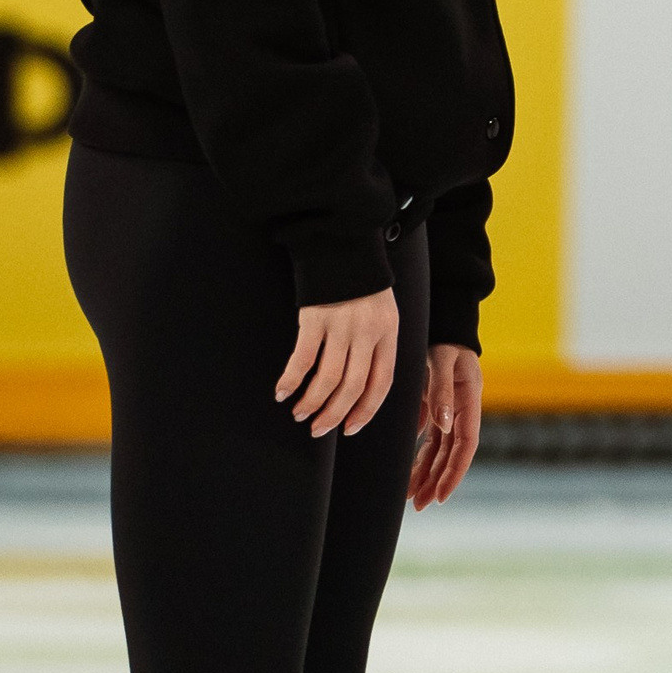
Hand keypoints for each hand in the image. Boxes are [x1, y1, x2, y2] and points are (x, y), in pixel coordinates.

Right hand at [274, 287, 397, 437]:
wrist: (344, 242)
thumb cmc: (362, 283)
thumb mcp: (384, 313)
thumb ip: (377, 345)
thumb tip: (363, 387)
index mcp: (388, 333)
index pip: (382, 383)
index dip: (366, 410)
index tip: (350, 429)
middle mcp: (367, 332)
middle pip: (353, 387)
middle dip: (335, 414)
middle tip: (318, 430)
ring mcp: (341, 325)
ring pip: (328, 378)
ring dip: (312, 402)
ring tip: (300, 413)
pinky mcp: (315, 317)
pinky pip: (303, 358)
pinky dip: (291, 379)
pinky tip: (282, 392)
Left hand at [408, 344, 482, 509]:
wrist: (444, 325)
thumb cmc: (444, 341)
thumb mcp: (444, 362)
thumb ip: (443, 391)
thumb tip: (443, 426)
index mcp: (469, 402)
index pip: (466, 445)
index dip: (455, 472)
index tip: (441, 496)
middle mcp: (462, 411)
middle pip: (452, 454)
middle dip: (438, 481)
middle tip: (420, 505)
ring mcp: (450, 412)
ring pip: (441, 451)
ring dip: (428, 474)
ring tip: (412, 498)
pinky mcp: (437, 409)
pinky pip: (431, 440)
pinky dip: (421, 457)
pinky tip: (408, 473)